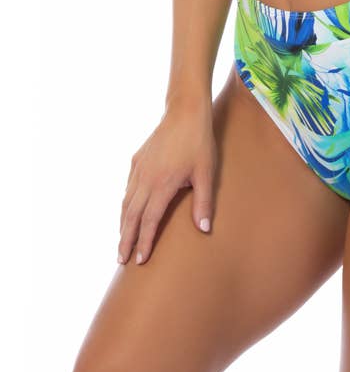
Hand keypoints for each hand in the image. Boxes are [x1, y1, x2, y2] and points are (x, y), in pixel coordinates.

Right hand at [117, 96, 216, 265]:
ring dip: (123, 224)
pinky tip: (127, 211)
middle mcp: (145, 179)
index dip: (144, 242)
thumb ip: (204, 202)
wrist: (185, 112)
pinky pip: (128, 187)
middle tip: (121, 260)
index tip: (139, 260)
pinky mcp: (137, 160)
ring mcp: (139, 169)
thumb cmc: (199, 143)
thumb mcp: (206, 173)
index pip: (150, 221)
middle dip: (125, 239)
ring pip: (126, 202)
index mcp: (162, 185)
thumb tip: (204, 229)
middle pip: (131, 216)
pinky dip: (125, 204)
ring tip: (122, 241)